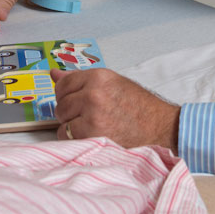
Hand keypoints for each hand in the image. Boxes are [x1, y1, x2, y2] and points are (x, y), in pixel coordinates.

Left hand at [51, 68, 179, 151]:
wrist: (160, 128)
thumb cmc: (139, 107)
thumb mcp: (113, 84)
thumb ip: (81, 80)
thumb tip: (54, 74)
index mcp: (99, 77)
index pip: (63, 83)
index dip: (65, 95)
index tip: (74, 102)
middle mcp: (93, 92)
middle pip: (60, 103)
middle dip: (69, 112)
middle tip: (86, 117)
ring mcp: (92, 113)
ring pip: (62, 120)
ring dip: (71, 126)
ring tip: (91, 127)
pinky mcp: (92, 133)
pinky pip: (66, 136)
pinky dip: (75, 139)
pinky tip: (92, 137)